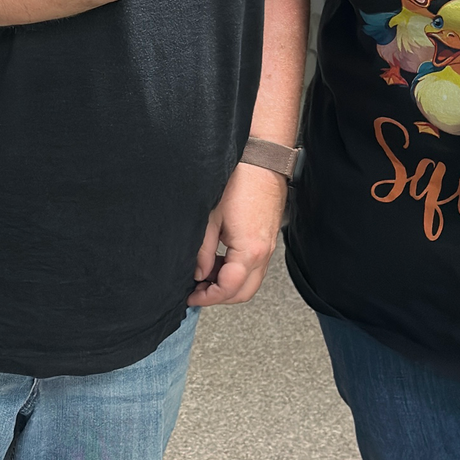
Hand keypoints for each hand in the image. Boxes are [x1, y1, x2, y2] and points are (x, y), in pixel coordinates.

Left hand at [188, 161, 285, 308]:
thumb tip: (198, 273)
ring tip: (206, 274)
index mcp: (248, 251)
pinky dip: (237, 271)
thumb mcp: (210, 218)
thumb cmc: (239, 182)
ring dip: (228, 284)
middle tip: (198, 291)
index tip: (192, 296)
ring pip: (250, 282)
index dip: (208, 297)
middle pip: (243, 293)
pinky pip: (254, 267)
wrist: (263, 162)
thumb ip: (204, 251)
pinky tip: (220, 260)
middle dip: (219, 297)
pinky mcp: (267, 240)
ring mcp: (268, 248)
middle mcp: (263, 254)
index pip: (229, 289)